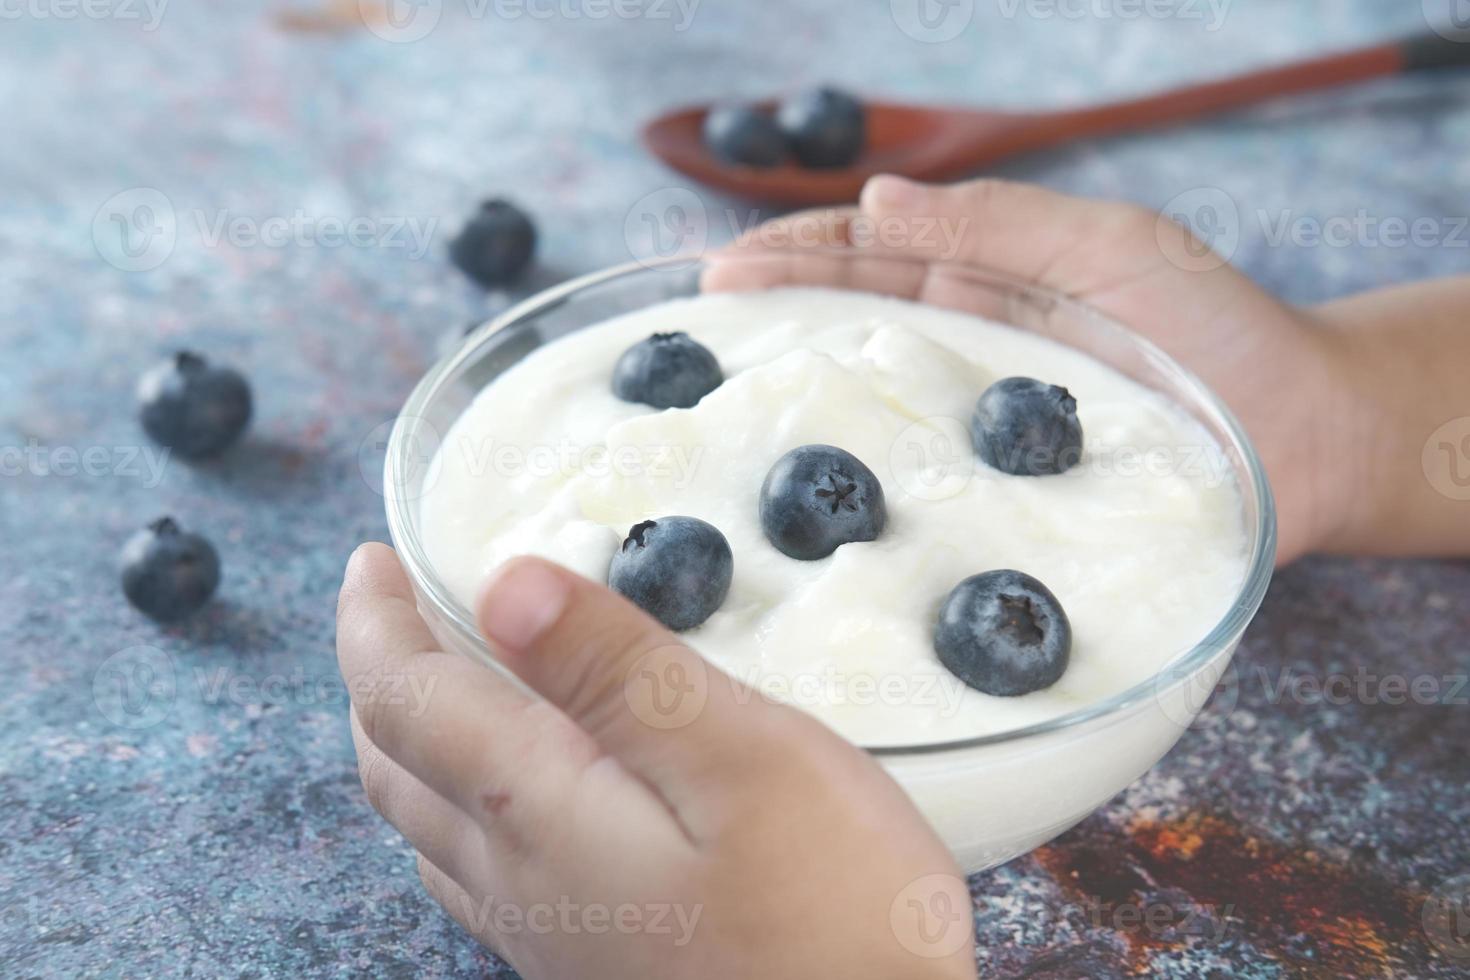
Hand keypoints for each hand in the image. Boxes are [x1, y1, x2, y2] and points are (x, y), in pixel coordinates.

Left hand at [337, 543, 976, 979]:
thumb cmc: (830, 918)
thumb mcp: (741, 760)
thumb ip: (620, 672)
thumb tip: (509, 586)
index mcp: (539, 807)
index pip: (408, 697)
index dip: (376, 618)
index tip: (372, 560)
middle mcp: (517, 877)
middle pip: (397, 763)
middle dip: (380, 674)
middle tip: (398, 606)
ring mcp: (546, 930)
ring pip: (426, 823)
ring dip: (413, 739)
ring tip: (445, 680)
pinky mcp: (587, 960)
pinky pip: (475, 872)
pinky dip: (458, 802)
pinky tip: (512, 796)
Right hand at [708, 175, 1353, 563]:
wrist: (1304, 437)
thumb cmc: (1216, 329)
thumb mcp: (1111, 248)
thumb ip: (1000, 224)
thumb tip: (878, 201)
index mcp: (981, 281)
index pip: (864, 256)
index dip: (789, 258)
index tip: (721, 274)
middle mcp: (962, 357)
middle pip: (845, 332)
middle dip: (766, 328)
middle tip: (694, 339)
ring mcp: (973, 436)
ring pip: (866, 416)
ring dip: (793, 414)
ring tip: (722, 416)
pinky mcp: (997, 507)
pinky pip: (917, 497)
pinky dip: (860, 501)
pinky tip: (810, 515)